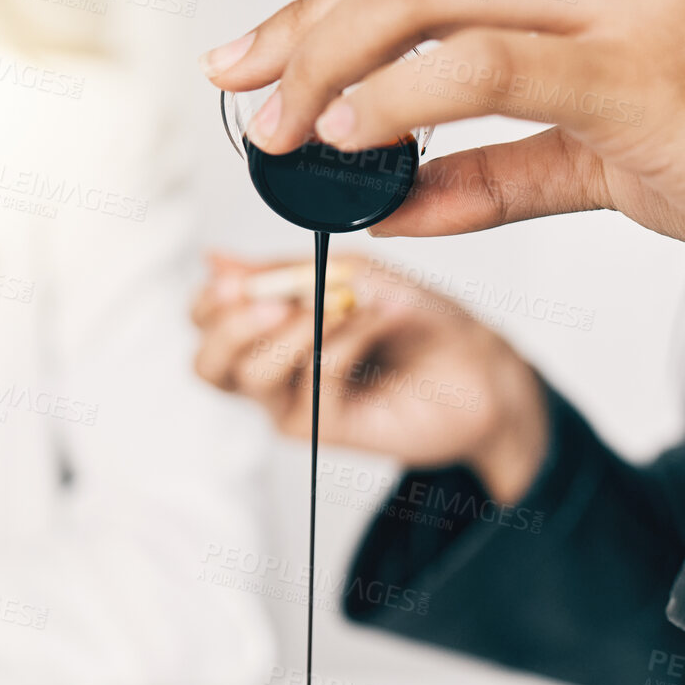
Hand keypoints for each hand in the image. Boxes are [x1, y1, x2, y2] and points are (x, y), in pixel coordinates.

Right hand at [191, 252, 546, 503]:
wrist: (480, 370)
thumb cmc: (420, 321)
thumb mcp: (352, 274)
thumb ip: (283, 271)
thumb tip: (213, 258)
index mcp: (269, 329)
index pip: (204, 321)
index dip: (210, 301)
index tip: (236, 277)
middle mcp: (276, 370)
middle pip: (208, 363)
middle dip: (230, 325)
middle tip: (271, 299)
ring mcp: (299, 402)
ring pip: (250, 377)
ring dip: (291, 331)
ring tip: (339, 304)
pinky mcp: (330, 427)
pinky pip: (312, 382)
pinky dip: (339, 343)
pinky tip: (371, 320)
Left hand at [199, 0, 684, 296]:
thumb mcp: (623, 159)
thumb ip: (506, 167)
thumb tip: (396, 197)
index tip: (275, 54)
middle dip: (312, 22)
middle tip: (245, 85)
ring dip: (334, 56)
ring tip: (281, 126)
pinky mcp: (647, 65)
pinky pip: (489, 62)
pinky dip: (403, 96)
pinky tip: (348, 130)